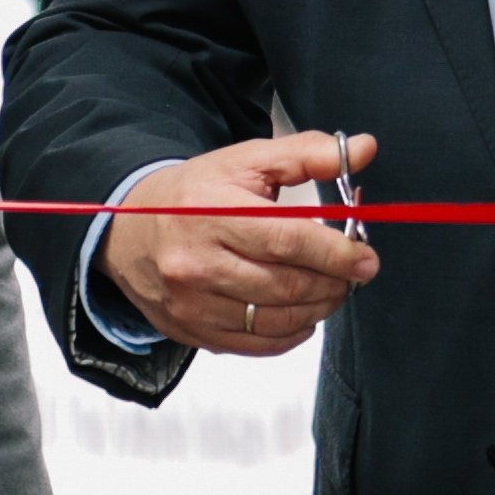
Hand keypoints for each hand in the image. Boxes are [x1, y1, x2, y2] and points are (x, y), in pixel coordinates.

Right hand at [102, 132, 381, 356]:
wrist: (128, 232)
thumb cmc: (194, 194)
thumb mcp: (245, 161)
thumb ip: (307, 154)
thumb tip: (366, 149)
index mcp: (212, 212)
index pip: (286, 239)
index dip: (335, 253)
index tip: (366, 258)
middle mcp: (196, 263)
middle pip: (285, 285)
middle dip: (333, 282)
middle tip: (355, 272)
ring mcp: (192, 304)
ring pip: (276, 320)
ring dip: (318, 308)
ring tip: (332, 289)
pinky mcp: (192, 332)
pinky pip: (257, 345)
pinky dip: (291, 333)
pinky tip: (301, 313)